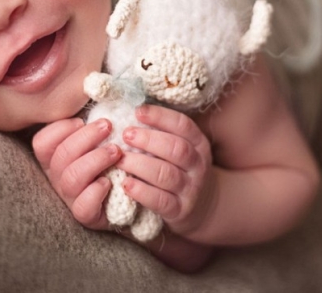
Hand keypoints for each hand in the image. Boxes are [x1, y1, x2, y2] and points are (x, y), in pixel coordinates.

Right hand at [32, 118, 122, 229]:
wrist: (131, 196)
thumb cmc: (113, 161)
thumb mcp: (100, 138)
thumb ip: (94, 122)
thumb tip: (99, 93)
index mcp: (55, 157)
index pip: (42, 142)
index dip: (60, 128)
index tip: (82, 120)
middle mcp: (58, 178)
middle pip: (60, 157)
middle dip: (86, 137)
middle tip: (108, 126)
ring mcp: (71, 198)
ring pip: (71, 178)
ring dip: (95, 160)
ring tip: (116, 151)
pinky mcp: (87, 216)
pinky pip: (83, 207)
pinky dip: (95, 191)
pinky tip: (109, 181)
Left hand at [116, 105, 214, 237]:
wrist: (201, 207)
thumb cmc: (180, 169)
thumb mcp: (180, 147)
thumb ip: (161, 132)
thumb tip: (129, 111)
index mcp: (198, 143)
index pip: (183, 125)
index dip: (160, 116)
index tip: (138, 111)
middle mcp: (198, 164)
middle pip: (176, 148)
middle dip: (149, 140)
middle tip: (125, 135)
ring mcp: (190, 189)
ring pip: (166, 174)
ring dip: (140, 164)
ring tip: (120, 158)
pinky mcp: (180, 210)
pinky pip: (161, 201)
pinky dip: (142, 192)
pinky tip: (126, 184)